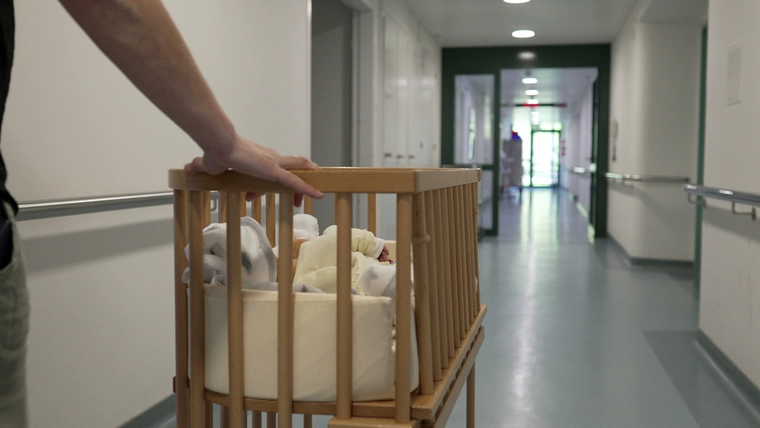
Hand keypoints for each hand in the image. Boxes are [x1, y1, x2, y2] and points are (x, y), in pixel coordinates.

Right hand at [185, 134, 323, 205]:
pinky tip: (317, 196)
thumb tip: (187, 169)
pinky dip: (307, 189)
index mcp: (260, 158)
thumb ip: (204, 168)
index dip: (271, 183)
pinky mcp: (274, 171)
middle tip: (298, 198)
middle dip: (299, 182)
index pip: (274, 171)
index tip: (255, 196)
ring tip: (315, 195)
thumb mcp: (212, 166)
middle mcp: (271, 159)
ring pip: (299, 172)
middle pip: (293, 169)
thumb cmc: (216, 152)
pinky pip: (295, 181)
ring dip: (307, 184)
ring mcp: (274, 164)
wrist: (218, 144)